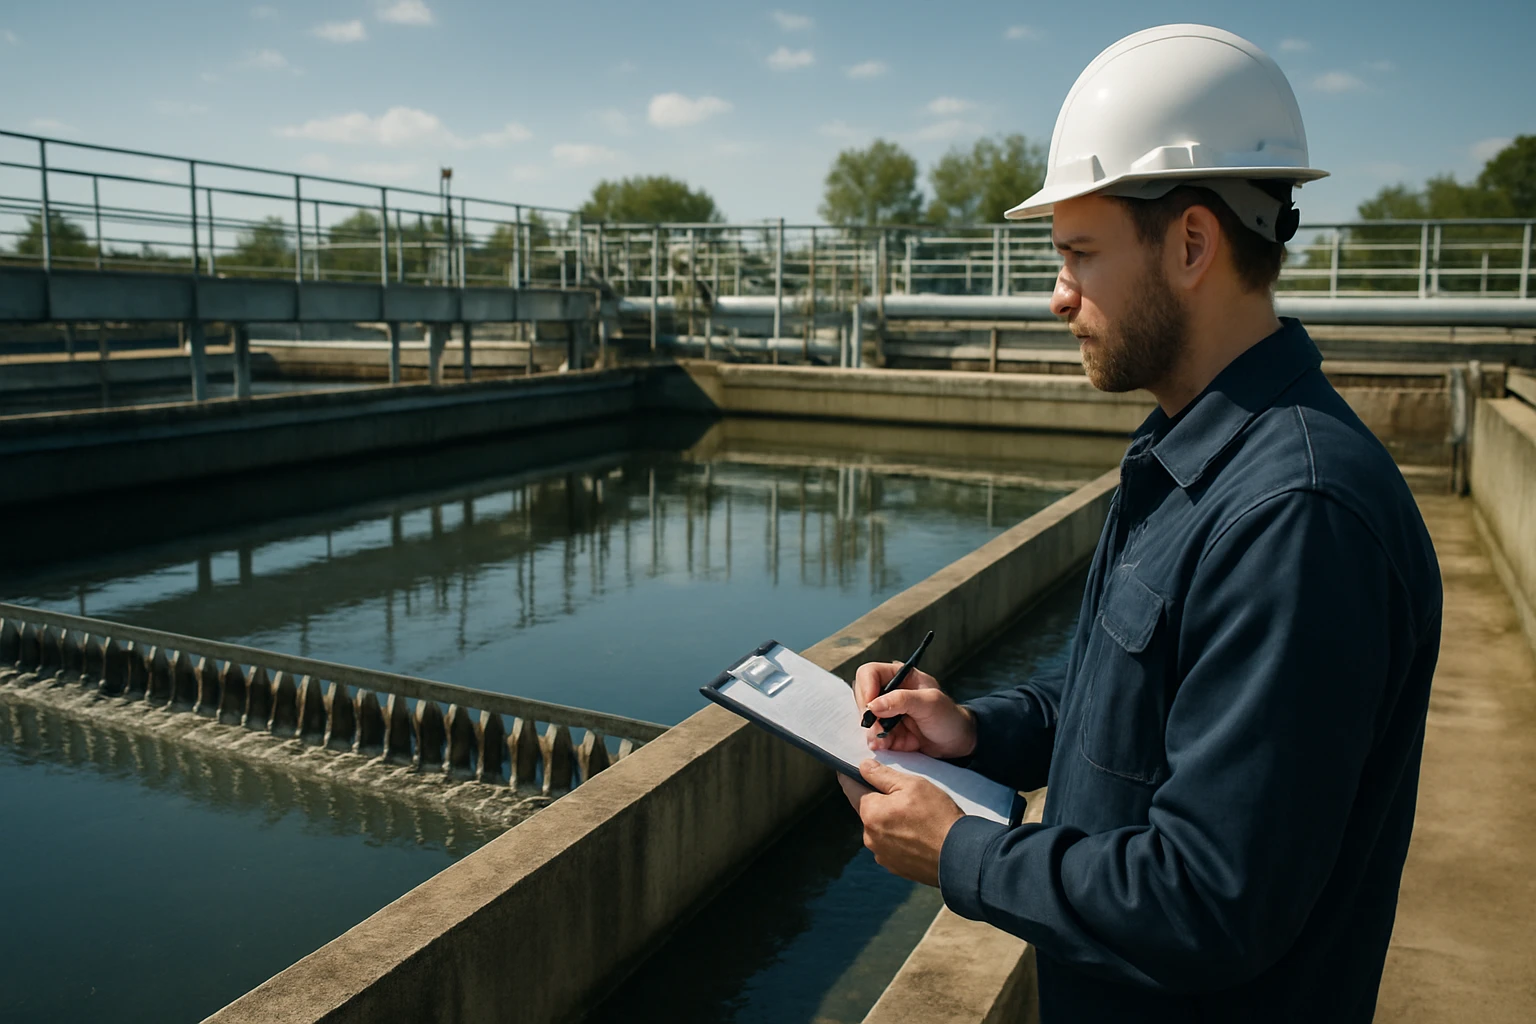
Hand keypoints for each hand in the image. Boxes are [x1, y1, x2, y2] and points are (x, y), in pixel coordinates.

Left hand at [839, 759, 963, 886]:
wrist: (959, 856)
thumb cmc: (937, 816)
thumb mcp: (912, 785)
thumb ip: (883, 775)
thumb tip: (863, 766)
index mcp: (870, 813)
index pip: (851, 788)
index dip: (851, 776)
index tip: (850, 770)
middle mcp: (869, 836)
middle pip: (867, 810)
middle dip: (879, 801)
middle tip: (902, 795)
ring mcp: (881, 854)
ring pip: (879, 829)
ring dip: (889, 821)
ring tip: (915, 818)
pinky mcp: (894, 867)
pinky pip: (890, 846)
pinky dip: (899, 838)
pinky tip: (917, 835)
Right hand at [853, 660, 976, 757]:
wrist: (958, 743)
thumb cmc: (949, 716)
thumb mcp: (930, 703)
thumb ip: (902, 700)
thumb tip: (874, 704)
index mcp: (900, 676)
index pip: (870, 673)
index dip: (866, 688)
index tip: (871, 708)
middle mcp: (890, 692)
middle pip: (863, 697)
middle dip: (868, 715)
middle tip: (877, 727)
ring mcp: (887, 713)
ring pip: (866, 719)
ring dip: (871, 731)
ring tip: (882, 741)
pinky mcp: (887, 732)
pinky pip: (873, 736)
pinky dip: (876, 742)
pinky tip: (885, 746)